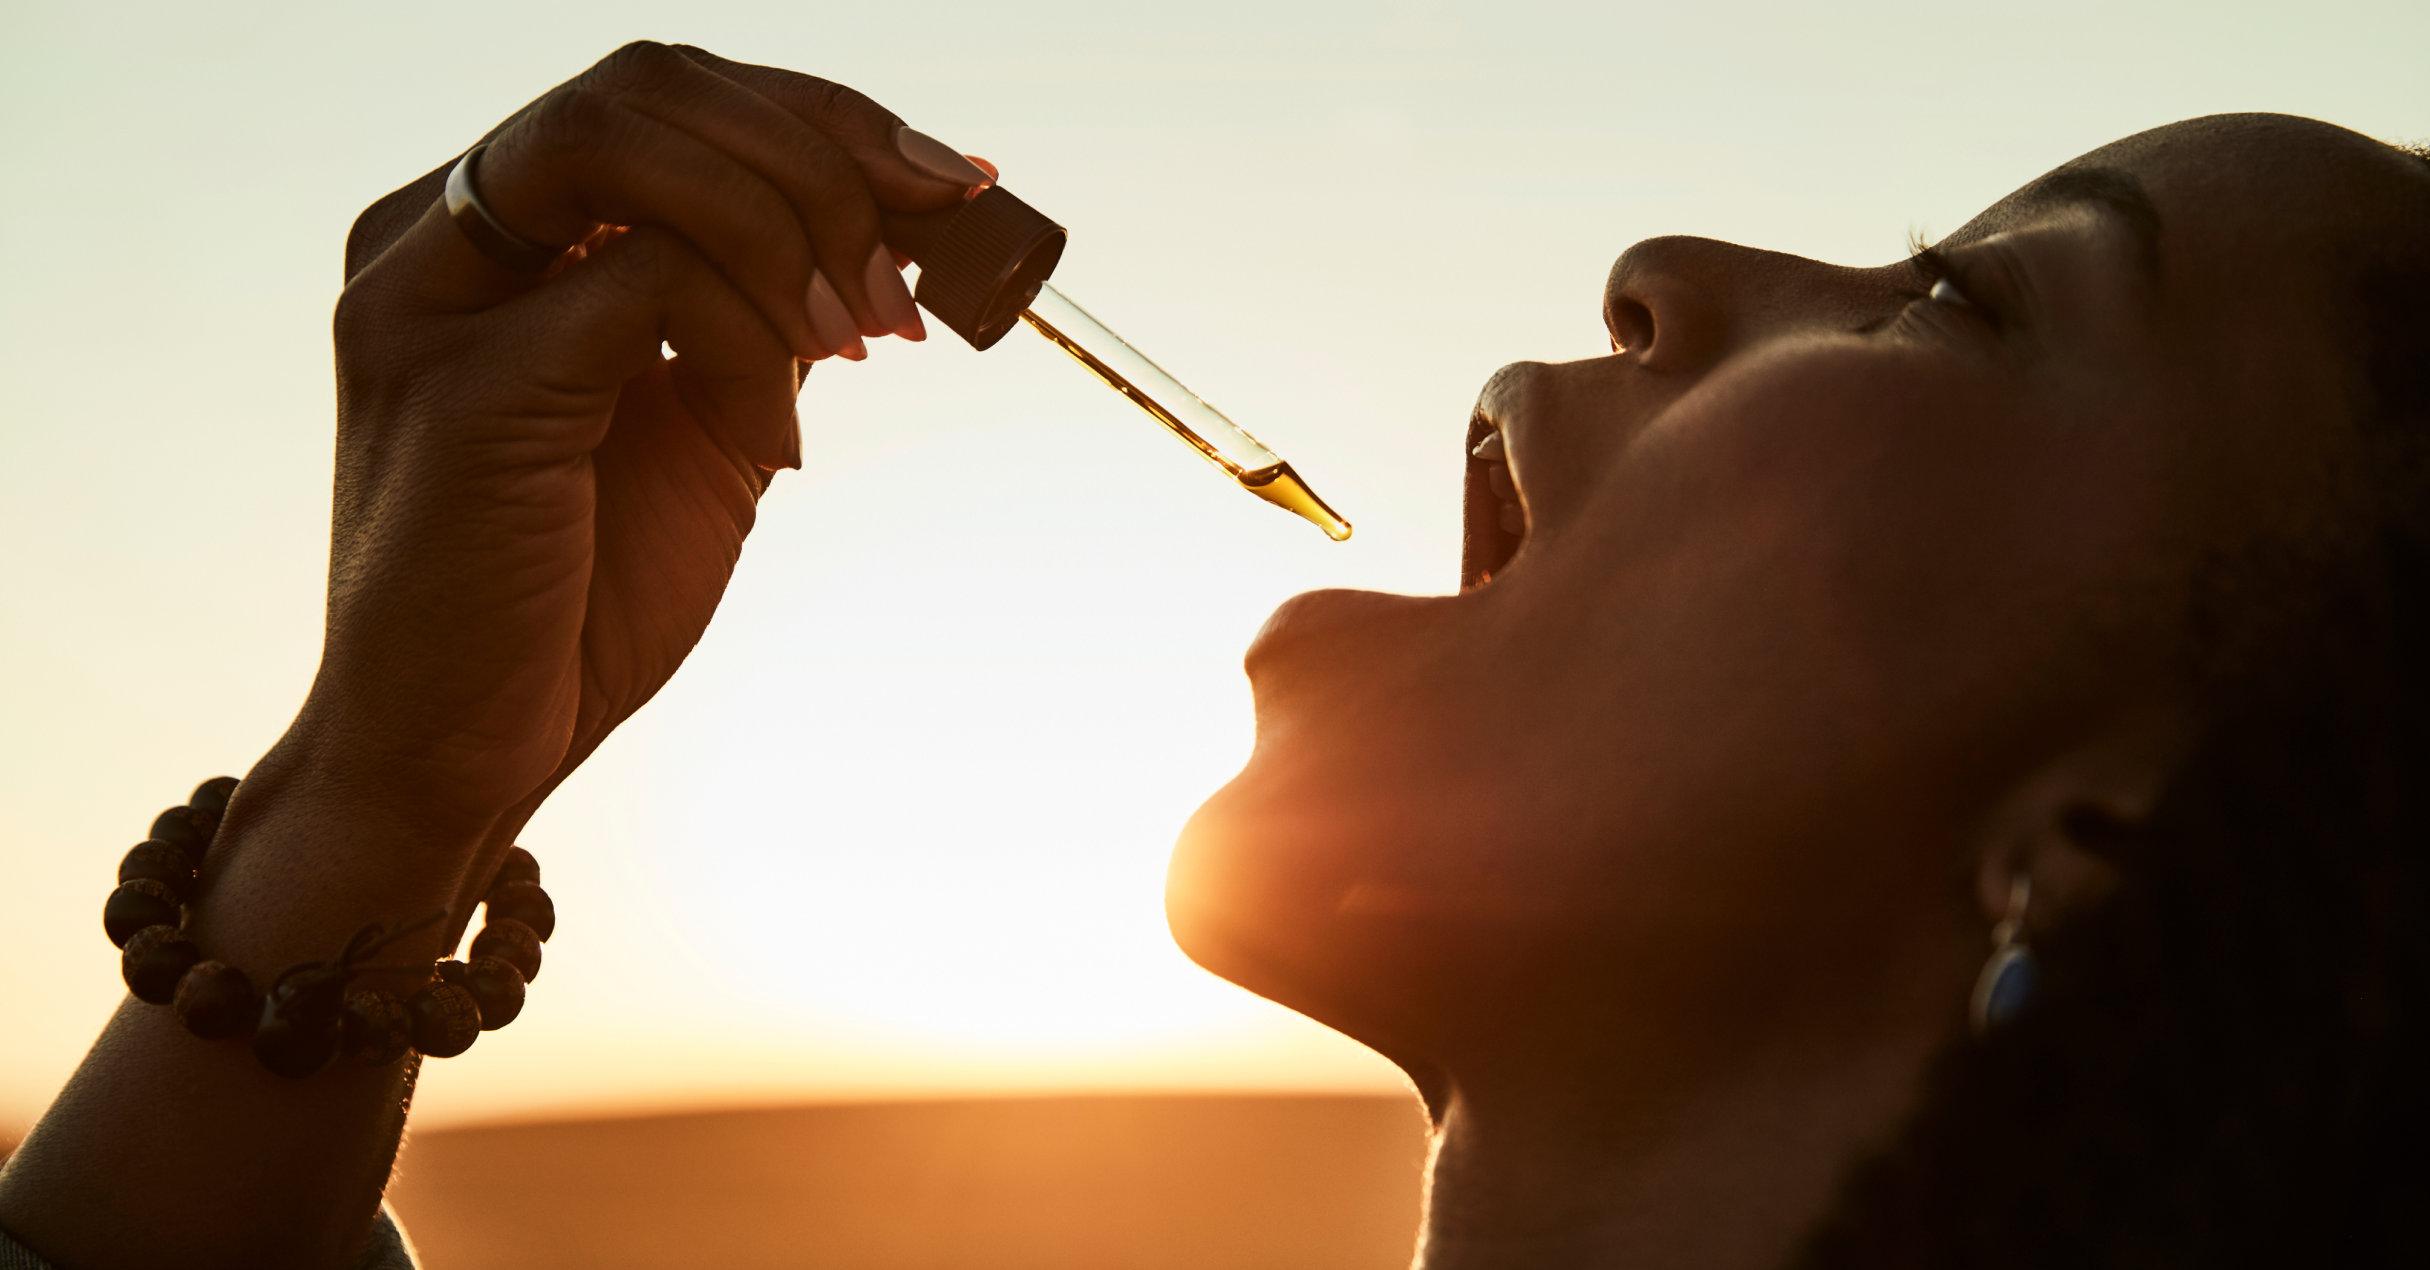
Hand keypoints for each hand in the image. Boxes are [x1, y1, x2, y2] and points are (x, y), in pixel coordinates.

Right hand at [301, 42, 994, 859]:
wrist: (467, 753)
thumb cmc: (574, 600)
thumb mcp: (707, 422)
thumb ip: (768, 315)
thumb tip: (901, 229)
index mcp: (490, 234)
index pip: (667, 96)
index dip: (824, 119)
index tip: (953, 185)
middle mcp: (435, 239)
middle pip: (654, 84)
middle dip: (825, 154)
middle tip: (924, 261)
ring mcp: (429, 299)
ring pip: (637, 142)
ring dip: (792, 228)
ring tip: (859, 340)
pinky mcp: (458, 381)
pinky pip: (648, 279)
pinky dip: (747, 339)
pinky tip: (771, 439)